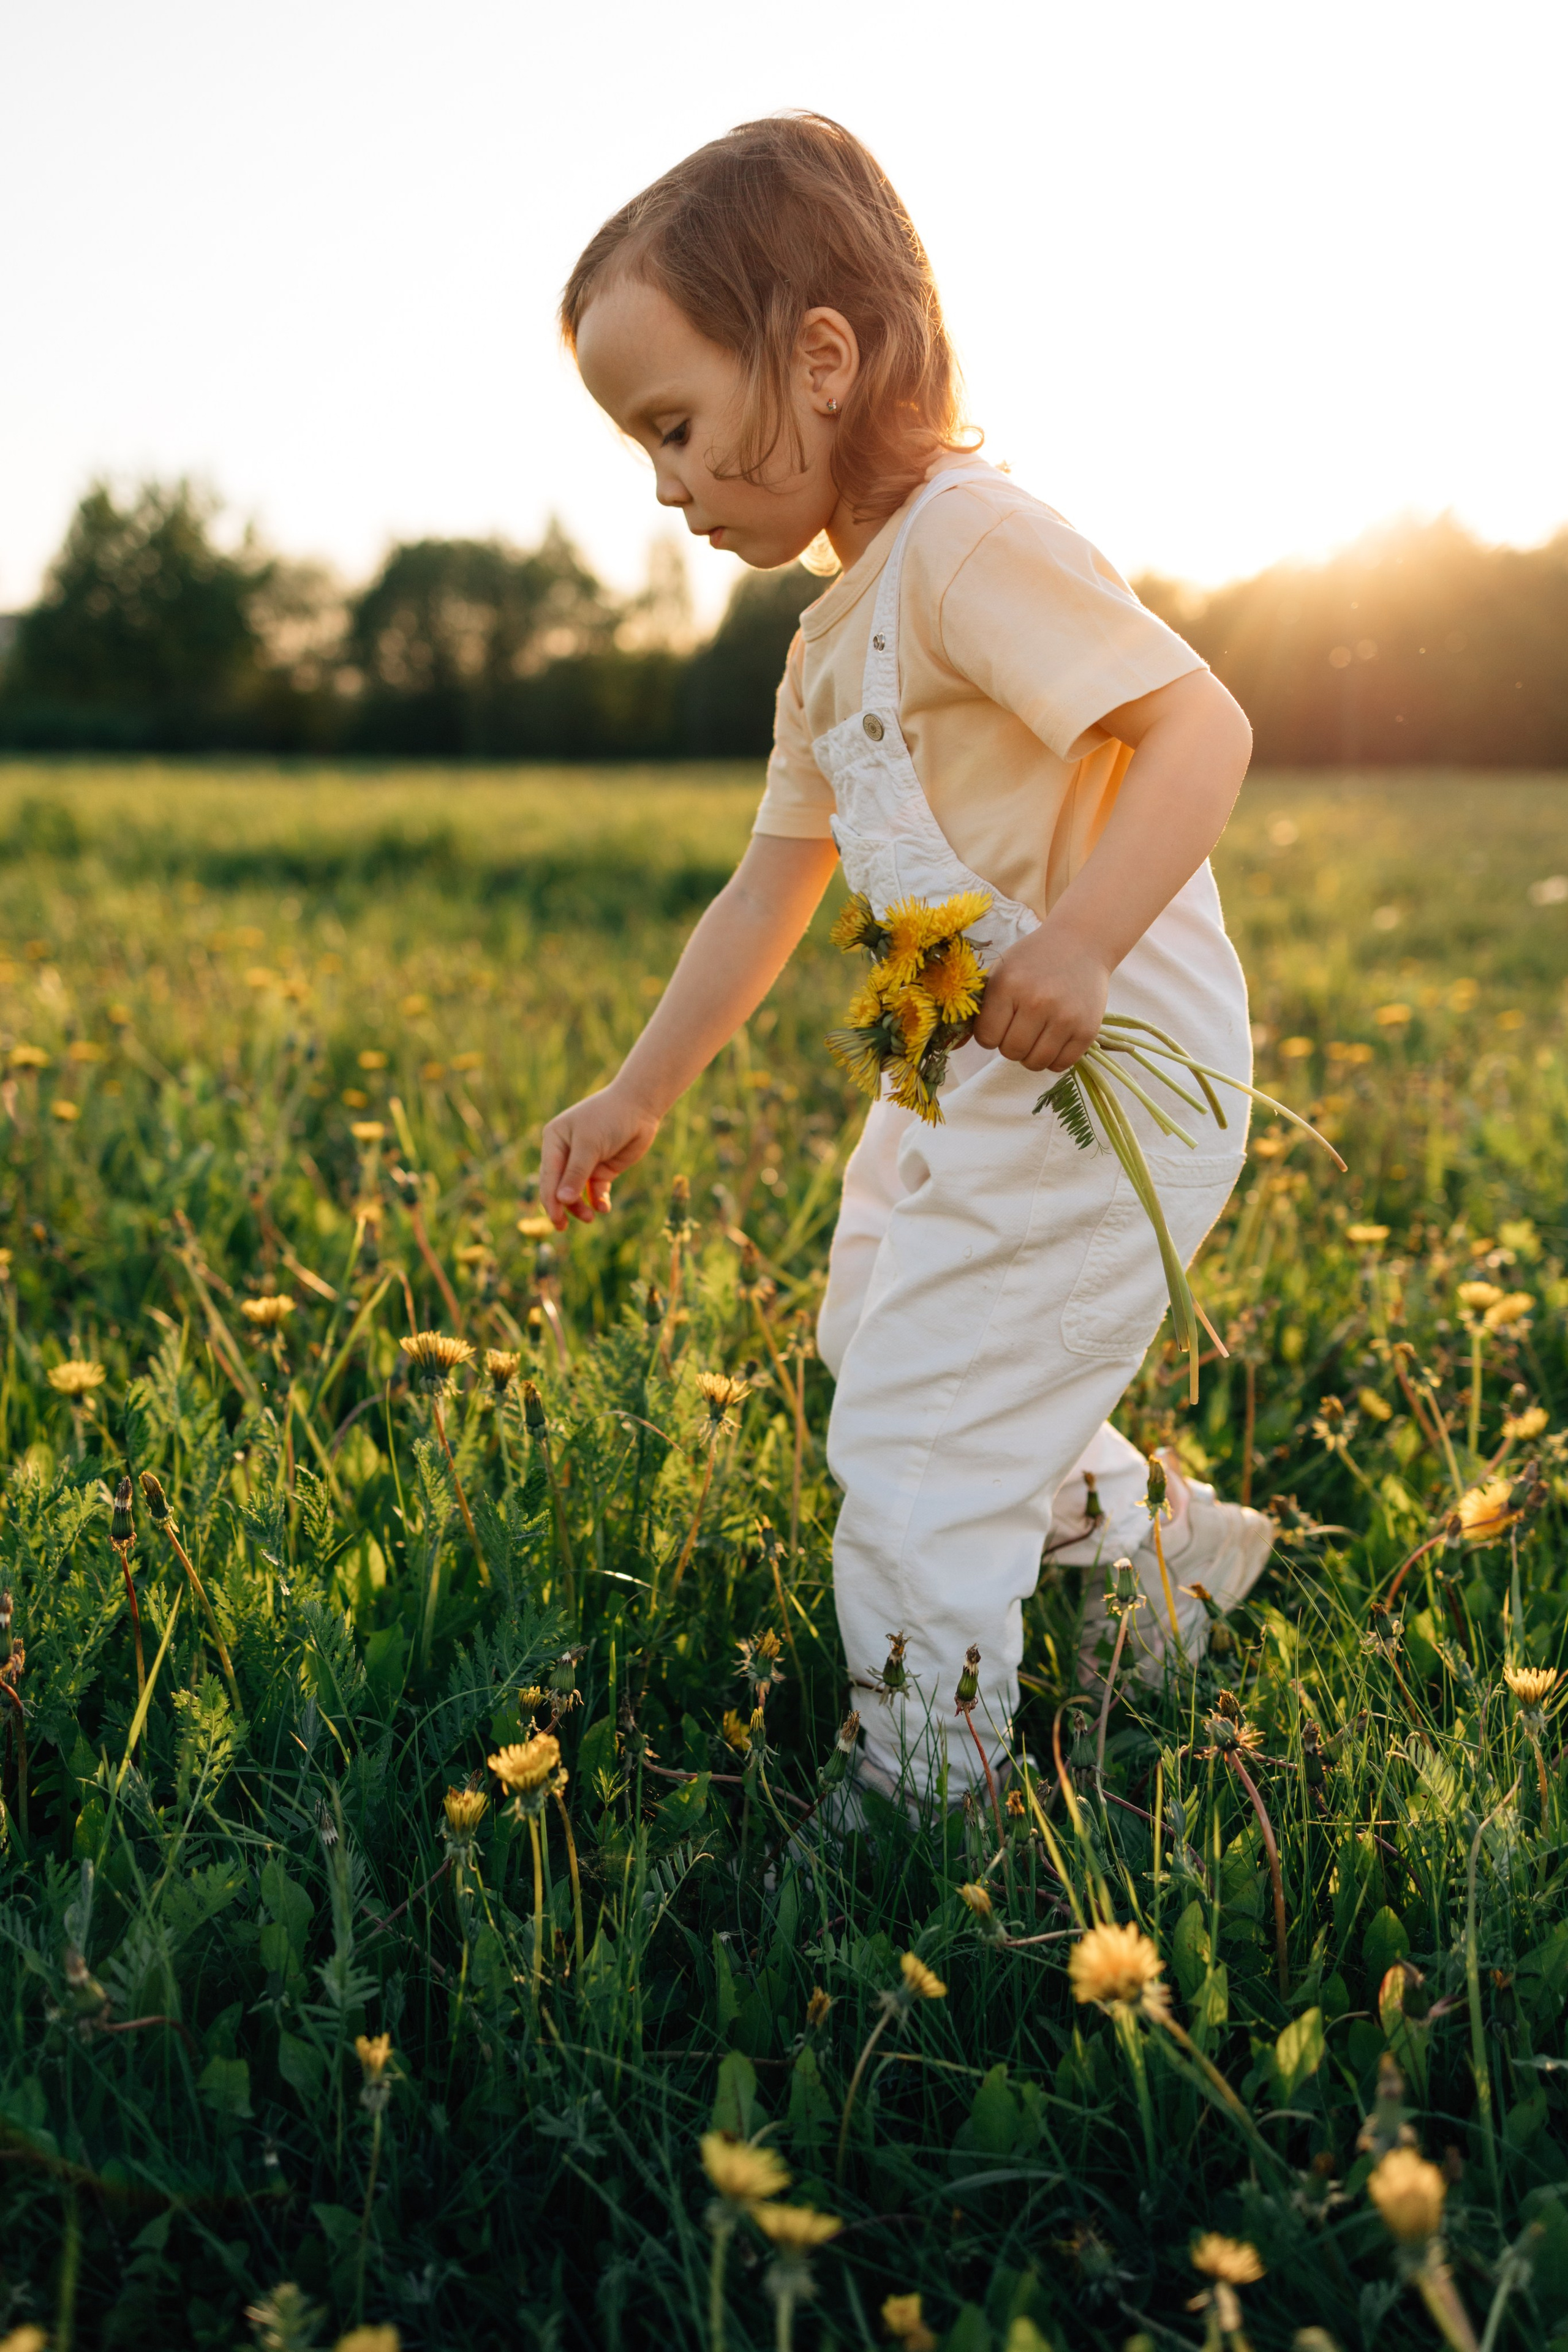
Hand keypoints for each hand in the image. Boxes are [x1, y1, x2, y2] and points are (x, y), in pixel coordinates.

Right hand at [539, 1082, 660, 1226]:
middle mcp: (566, 1152)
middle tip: (564, 1228)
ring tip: (590, 1218)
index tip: (556, 1219)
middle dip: (563, 1207)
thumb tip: (562, 1200)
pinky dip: (598, 1200)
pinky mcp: (602, 1168)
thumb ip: (576, 1173)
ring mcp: (585, 1162)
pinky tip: (603, 1207)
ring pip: (576, 1192)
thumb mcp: (590, 1145)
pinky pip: (595, 1190)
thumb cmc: (609, 1118)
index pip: (548, 1176)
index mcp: (554, 1141)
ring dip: (580, 1207)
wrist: (639, 1107)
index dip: (550, 1199)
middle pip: (559, 1186)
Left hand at [972, 926, 1109, 1072]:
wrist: (1081, 943)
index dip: (990, 1034)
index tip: (1001, 1021)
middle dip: (1011, 1044)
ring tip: (1036, 1033)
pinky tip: (1053, 1038)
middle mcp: (1037, 1002)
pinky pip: (1060, 1065)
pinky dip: (1053, 1059)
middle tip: (1021, 1026)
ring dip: (1031, 1055)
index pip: (986, 1038)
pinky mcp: (1087, 1030)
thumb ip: (977, 1008)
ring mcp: (1065, 1017)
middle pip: (1010, 1052)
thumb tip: (952, 1046)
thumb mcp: (1000, 974)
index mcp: (1009, 986)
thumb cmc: (1032, 961)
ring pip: (1035, 1063)